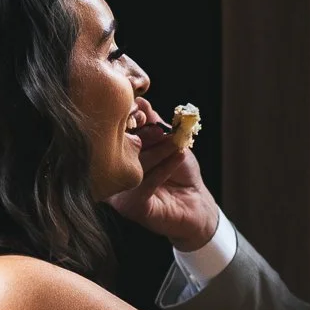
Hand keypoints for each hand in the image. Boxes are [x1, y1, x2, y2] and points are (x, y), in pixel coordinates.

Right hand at [106, 102, 220, 249]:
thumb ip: (154, 124)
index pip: (115, 136)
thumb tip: (141, 101)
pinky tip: (177, 157)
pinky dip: (163, 168)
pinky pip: (144, 184)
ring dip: (157, 152)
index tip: (145, 113)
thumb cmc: (181, 174)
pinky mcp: (131, 207)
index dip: (130, 122)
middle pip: (121, 150)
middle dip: (144, 136)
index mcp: (117, 157)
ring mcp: (119, 193)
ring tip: (174, 144)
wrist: (197, 205)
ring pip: (134, 166)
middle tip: (161, 129)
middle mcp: (113, 175)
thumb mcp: (169, 143)